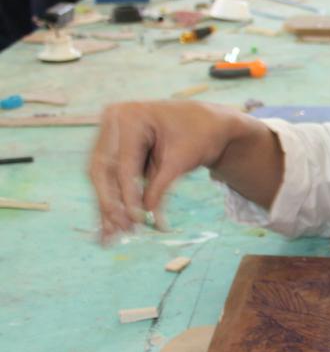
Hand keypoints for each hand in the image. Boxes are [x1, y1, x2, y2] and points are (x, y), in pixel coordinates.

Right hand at [90, 101, 231, 240]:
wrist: (205, 121)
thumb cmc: (199, 135)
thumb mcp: (183, 159)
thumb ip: (161, 186)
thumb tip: (144, 215)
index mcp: (130, 116)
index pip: (124, 163)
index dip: (128, 195)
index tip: (135, 219)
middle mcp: (113, 120)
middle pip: (103, 169)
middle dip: (110, 203)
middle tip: (120, 230)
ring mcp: (109, 132)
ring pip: (101, 176)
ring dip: (106, 206)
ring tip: (111, 235)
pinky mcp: (111, 146)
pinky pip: (108, 176)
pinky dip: (111, 199)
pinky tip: (109, 224)